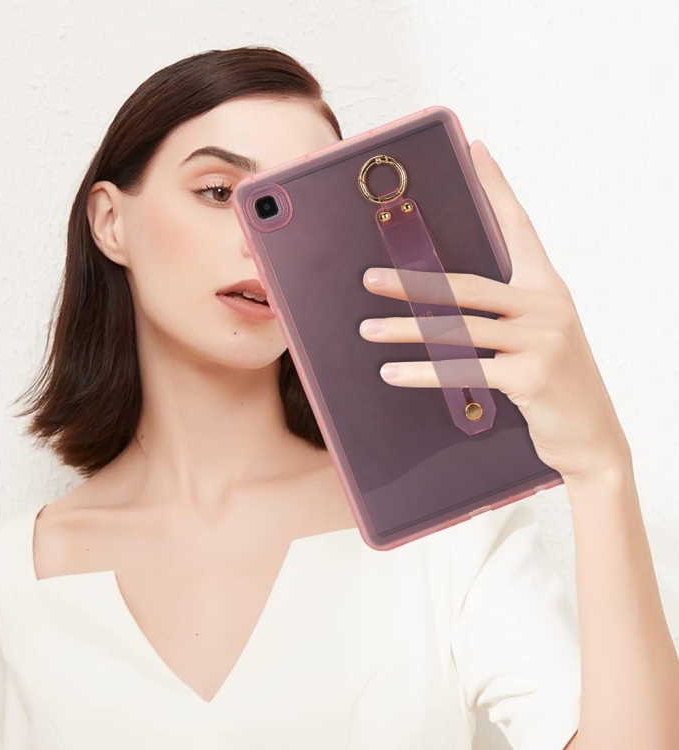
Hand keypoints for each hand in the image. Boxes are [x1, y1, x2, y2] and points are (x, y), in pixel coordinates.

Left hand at [359, 140, 630, 482]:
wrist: (592, 438)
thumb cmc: (555, 384)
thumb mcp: (537, 338)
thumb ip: (504, 315)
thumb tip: (445, 303)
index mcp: (549, 288)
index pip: (519, 227)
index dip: (497, 187)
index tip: (476, 150)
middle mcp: (548, 306)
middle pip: (467, 285)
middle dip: (413, 283)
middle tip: (370, 279)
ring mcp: (541, 340)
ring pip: (458, 329)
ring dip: (406, 331)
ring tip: (367, 330)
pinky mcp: (530, 375)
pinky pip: (463, 370)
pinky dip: (424, 372)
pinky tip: (392, 372)